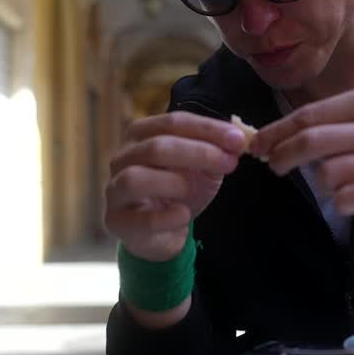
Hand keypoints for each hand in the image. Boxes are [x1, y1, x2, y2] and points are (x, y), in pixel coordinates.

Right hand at [104, 112, 246, 261]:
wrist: (162, 231)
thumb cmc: (179, 190)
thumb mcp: (201, 166)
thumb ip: (216, 150)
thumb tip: (238, 140)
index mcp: (141, 135)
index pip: (173, 122)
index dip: (207, 129)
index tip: (238, 140)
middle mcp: (122, 158)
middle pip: (156, 147)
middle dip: (198, 153)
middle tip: (229, 163)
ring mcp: (115, 190)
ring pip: (136, 178)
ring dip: (174, 182)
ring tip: (193, 190)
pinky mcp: (117, 222)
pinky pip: (141, 219)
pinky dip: (167, 217)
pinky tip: (183, 216)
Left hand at [249, 88, 353, 225]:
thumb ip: (340, 126)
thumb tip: (284, 137)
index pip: (310, 115)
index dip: (277, 131)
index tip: (257, 145)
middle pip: (312, 140)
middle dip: (283, 155)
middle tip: (272, 167)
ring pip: (330, 172)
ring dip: (322, 184)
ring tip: (335, 186)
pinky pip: (353, 197)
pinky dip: (342, 203)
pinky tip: (349, 202)